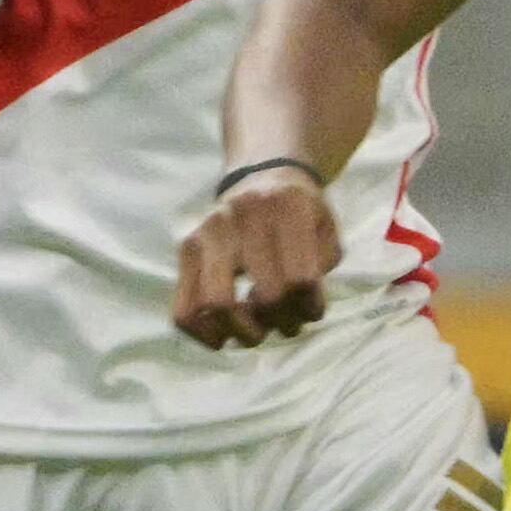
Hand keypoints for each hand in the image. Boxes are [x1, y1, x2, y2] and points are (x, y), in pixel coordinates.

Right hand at [170, 170, 340, 349]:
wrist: (263, 176)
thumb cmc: (299, 215)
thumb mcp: (326, 230)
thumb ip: (320, 268)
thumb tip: (290, 311)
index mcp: (288, 206)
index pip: (300, 278)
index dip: (309, 307)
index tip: (311, 310)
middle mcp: (246, 213)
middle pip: (265, 294)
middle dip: (280, 322)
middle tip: (285, 324)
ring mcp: (211, 229)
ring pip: (215, 303)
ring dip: (240, 332)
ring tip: (254, 333)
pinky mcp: (187, 246)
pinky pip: (184, 307)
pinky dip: (202, 333)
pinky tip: (222, 335)